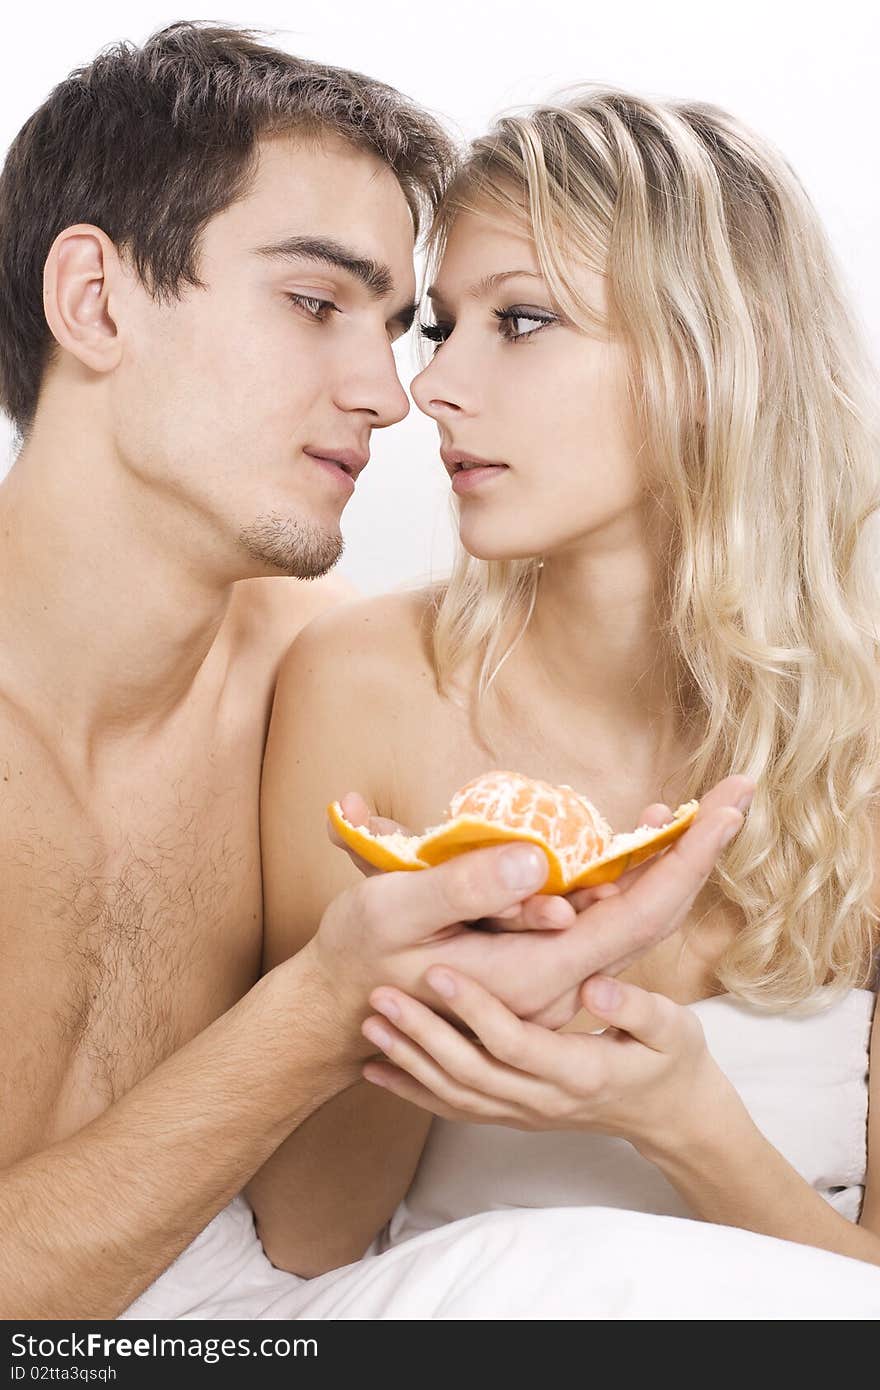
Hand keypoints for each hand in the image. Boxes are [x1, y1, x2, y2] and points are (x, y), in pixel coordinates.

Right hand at [305, 774, 752, 1035]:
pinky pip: (594, 919)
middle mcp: (555, 980)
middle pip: (649, 914)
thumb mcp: (395, 912)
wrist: (337, 1013)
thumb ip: (466, 887)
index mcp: (536, 971)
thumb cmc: (359, 958)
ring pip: (623, 917)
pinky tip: (619, 843)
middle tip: (734, 794)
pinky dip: (617, 877)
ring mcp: (546, 975)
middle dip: (693, 850)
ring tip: (682, 811)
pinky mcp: (532, 962)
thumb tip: (537, 861)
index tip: (730, 804)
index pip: (640, 912)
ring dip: (657, 861)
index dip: (689, 855)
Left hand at [359, 969, 738, 1157]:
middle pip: (470, 1071)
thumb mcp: (674, 1028)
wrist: (672, 1116)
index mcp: (581, 1072)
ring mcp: (524, 1113)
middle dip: (422, 1034)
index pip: (514, 1041)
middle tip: (381, 995)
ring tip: (370, 1022)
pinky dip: (413, 1091)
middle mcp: (544, 1100)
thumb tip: (593, 985)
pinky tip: (377, 1070)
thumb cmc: (673, 1059)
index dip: (473, 1008)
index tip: (438, 970)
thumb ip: (636, 1006)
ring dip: (409, 1060)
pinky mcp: (512, 1115)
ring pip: (454, 1094)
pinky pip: (455, 1109)